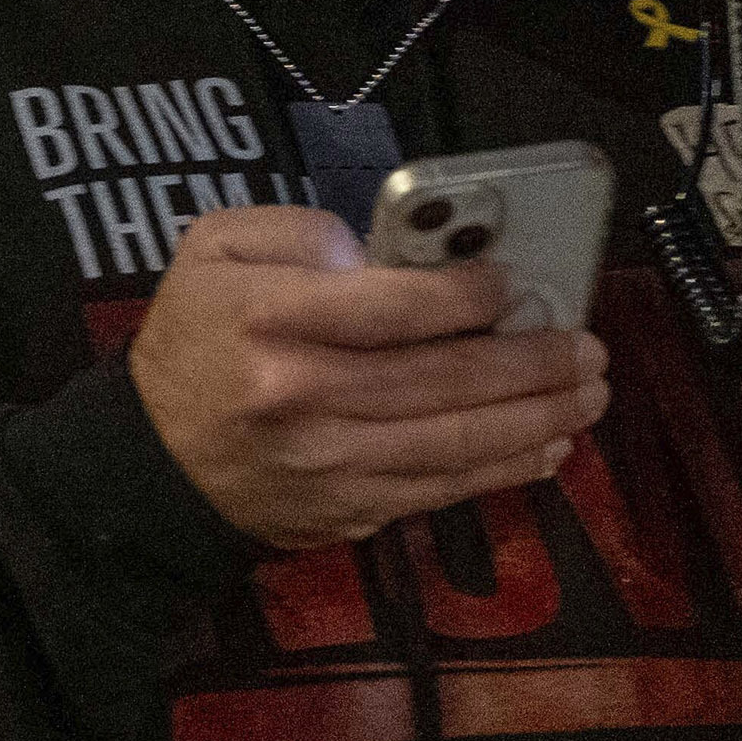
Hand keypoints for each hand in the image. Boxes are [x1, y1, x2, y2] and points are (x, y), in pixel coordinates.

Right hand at [126, 205, 610, 551]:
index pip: (389, 308)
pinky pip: (444, 487)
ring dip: (537, 417)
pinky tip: (547, 445)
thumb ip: (296, 231)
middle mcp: (303, 396)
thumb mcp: (212, 251)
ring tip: (589, 393)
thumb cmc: (192, 341)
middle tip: (588, 345)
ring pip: (456, 441)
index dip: (465, 296)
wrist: (152, 462)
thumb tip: (381, 256)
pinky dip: (504, 467)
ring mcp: (331, 462)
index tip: (515, 283)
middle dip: (530, 362)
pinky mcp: (350, 508)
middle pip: (441, 380)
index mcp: (267, 321)